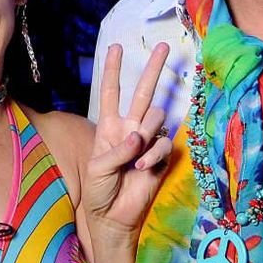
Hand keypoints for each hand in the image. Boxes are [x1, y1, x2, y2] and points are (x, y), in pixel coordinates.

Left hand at [84, 43, 172, 240]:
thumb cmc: (98, 190)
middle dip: (153, 68)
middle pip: (143, 92)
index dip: (112, 70)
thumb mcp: (97, 168)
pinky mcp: (161, 156)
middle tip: (164, 46)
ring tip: (136, 157)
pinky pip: (164, 143)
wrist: (113, 216)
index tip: (115, 47)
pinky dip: (154, 154)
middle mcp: (130, 128)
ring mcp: (147, 141)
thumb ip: (117, 150)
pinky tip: (143, 168)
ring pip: (157, 117)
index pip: (111, 92)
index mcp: (109, 126)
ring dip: (148, 132)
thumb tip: (139, 135)